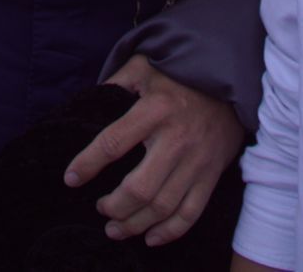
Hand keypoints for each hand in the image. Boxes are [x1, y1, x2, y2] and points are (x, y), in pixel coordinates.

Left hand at [64, 54, 245, 246]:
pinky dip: (169, 232)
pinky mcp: (211, 174)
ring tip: (115, 229)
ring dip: (135, 224)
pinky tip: (149, 237)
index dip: (88, 164)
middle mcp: (177, 138)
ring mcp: (197, 160)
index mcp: (156, 109)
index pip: (113, 142)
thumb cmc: (180, 74)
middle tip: (100, 209)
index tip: (71, 179)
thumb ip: (116, 82)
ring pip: (162, 207)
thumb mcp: (145, 66)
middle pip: (139, 188)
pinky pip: (190, 212)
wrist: (231, 82)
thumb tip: (88, 101)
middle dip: (113, 207)